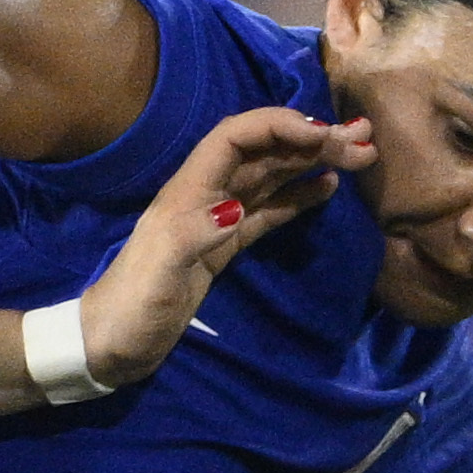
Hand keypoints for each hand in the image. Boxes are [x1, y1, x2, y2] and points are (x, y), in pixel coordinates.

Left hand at [69, 104, 367, 387]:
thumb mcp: (158, 276)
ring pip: (271, 176)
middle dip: (310, 138)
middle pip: (262, 151)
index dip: (279, 126)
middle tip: (363, 140)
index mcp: (187, 192)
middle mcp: (204, 196)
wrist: (109, 346)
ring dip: (312, 161)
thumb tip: (237, 208)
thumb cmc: (131, 309)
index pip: (236, 137)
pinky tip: (328, 187)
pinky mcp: (225, 246)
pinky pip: (268, 209)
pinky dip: (299, 194)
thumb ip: (192, 237)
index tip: (323, 134)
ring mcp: (216, 220)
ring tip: (359, 156)